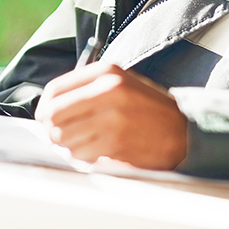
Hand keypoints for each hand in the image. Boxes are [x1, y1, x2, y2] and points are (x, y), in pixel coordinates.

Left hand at [35, 63, 186, 169]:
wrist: (183, 131)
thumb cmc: (147, 109)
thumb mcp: (120, 83)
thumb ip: (86, 89)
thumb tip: (49, 109)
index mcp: (106, 72)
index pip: (55, 89)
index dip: (45, 108)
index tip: (45, 118)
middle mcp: (107, 90)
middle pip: (54, 114)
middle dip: (51, 129)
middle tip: (58, 136)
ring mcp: (111, 117)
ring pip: (63, 137)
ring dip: (68, 145)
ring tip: (83, 143)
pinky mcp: (116, 142)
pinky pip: (80, 153)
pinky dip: (83, 156)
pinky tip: (97, 151)